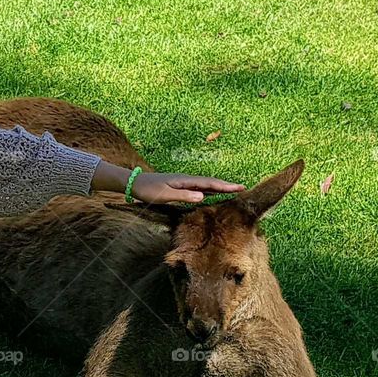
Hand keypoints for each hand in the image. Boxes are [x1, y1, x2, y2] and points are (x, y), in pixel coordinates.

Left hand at [130, 172, 244, 203]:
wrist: (135, 183)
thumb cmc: (148, 190)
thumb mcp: (165, 195)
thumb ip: (183, 196)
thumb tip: (203, 197)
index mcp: (185, 181)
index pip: (209, 183)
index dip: (225, 186)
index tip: (239, 187)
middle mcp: (186, 180)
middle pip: (210, 182)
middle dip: (226, 185)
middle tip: (243, 188)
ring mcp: (183, 183)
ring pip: (206, 185)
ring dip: (219, 187)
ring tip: (233, 190)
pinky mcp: (179, 187)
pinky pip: (199, 188)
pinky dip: (209, 190)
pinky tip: (213, 194)